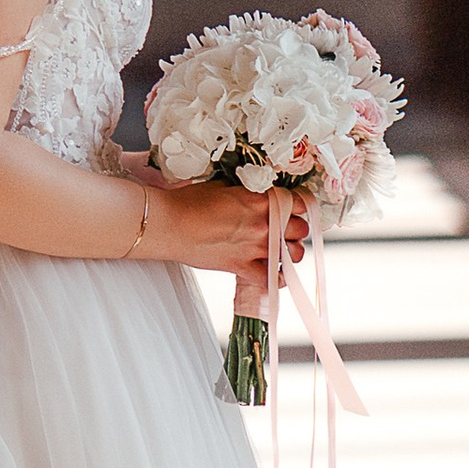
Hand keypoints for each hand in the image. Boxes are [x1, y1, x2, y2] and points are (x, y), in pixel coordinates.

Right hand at [138, 175, 310, 272]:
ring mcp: (254, 248)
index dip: (299, 204)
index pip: (300, 202)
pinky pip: (272, 280)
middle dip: (296, 226)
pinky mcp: (241, 267)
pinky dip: (277, 278)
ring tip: (282, 248)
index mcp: (260, 199)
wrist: (168, 224)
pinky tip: (274, 273)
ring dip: (292, 251)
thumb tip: (257, 195)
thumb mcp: (223, 186)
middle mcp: (263, 224)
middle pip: (300, 228)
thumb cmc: (189, 202)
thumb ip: (247, 192)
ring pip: (295, 254)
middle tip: (287, 226)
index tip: (295, 206)